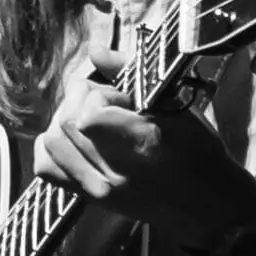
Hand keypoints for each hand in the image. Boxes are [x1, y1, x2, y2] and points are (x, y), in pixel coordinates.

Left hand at [33, 45, 255, 244]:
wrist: (208, 205)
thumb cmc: (199, 152)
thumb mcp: (178, 106)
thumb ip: (132, 74)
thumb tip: (94, 50)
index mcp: (144, 144)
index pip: (88, 115)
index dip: (97, 94)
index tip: (119, 96)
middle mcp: (117, 171)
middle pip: (64, 124)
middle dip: (78, 101)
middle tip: (103, 101)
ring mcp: (102, 189)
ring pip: (51, 143)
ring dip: (63, 121)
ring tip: (89, 119)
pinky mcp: (92, 199)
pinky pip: (48, 169)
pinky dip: (53, 147)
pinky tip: (74, 139)